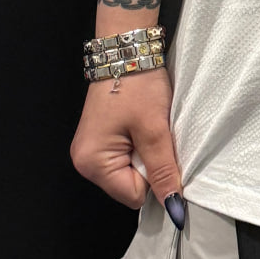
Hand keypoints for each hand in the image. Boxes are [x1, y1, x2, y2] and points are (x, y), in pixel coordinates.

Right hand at [70, 69, 183, 221]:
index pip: (134, 196)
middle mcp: (85, 162)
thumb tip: (174, 207)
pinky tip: (143, 125)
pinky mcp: (101, 138)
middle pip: (130, 185)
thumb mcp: (155, 130)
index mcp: (93, 164)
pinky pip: (127, 156)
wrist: (127, 50)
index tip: (161, 149)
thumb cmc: (138, 86)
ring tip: (149, 127)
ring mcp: (91, 150)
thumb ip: (164, 171)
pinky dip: (141, 144)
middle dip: (150, 165)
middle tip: (155, 134)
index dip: (155, 177)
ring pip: (131, 170)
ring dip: (147, 153)